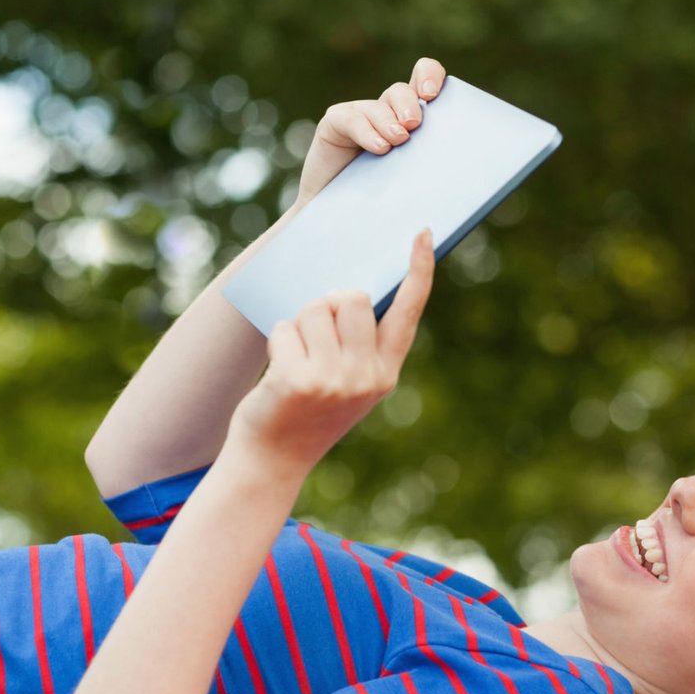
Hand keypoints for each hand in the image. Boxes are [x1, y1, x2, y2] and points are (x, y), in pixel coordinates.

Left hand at [228, 229, 435, 473]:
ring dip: (299, 323)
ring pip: (317, 308)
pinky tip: (278, 372)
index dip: (418, 270)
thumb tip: (348, 291)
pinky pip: (287, 328)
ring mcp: (335, 381)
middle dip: (329, 304)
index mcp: (386, 372)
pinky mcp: (300, 380)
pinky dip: (278, 341)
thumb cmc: (306, 410)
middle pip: (353, 298)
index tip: (422, 234)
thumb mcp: (347, 383)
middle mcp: (367, 377)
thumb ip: (359, 344)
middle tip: (315, 335)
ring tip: (296, 358)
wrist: (272, 459)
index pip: (408, 311)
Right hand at [294, 57, 446, 207]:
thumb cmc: (385, 201)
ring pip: (381, 104)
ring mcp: (361, 115)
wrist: (339, 217)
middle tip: (414, 125)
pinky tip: (378, 147)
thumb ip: (433, 167)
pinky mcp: (336, 122)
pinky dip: (366, 131)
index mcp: (412, 119)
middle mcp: (388, 112)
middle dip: (411, 104)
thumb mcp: (414, 181)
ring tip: (397, 142)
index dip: (431, 76)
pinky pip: (351, 118)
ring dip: (390, 121)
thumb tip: (461, 174)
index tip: (433, 95)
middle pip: (404, 91)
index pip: (426, 78)